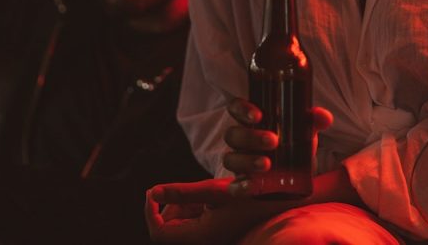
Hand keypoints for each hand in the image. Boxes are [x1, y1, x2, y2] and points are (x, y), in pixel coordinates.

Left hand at [144, 177, 279, 243]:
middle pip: (167, 229)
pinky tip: (210, 202)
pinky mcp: (212, 234)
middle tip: (182, 189)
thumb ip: (181, 192)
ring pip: (179, 225)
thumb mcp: (213, 190)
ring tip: (204, 196)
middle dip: (169, 207)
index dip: (150, 211)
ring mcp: (208, 240)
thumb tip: (152, 192)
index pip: (158, 232)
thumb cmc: (248, 196)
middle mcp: (203, 243)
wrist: (277, 202)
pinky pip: (191, 224)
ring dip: (182, 207)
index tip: (153, 190)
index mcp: (201, 238)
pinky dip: (193, 210)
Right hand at [222, 98, 333, 195]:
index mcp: (251, 120)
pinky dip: (240, 187)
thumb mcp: (304, 129)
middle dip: (251, 137)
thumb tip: (324, 117)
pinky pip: (233, 186)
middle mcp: (241, 140)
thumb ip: (313, 120)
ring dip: (247, 161)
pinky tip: (252, 186)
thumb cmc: (294, 142)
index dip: (241, 109)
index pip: (236, 108)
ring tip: (267, 164)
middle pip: (233, 134)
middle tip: (273, 141)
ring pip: (230, 158)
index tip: (258, 115)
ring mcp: (239, 162)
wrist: (298, 173)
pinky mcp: (241, 184)